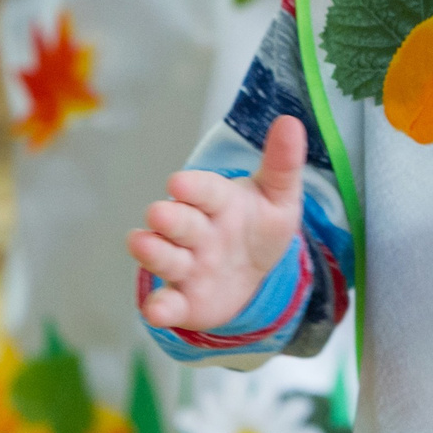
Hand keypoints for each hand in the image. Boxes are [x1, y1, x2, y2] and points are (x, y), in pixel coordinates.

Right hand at [131, 115, 307, 329]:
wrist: (254, 272)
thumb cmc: (259, 225)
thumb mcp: (279, 197)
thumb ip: (283, 163)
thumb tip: (290, 121)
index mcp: (218, 201)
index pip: (204, 190)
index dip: (193, 188)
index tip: (179, 183)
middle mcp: (196, 231)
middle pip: (178, 221)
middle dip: (168, 218)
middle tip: (160, 213)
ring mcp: (186, 265)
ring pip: (164, 257)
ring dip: (152, 252)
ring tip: (141, 244)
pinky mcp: (182, 299)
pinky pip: (168, 303)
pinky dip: (160, 308)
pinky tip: (157, 311)